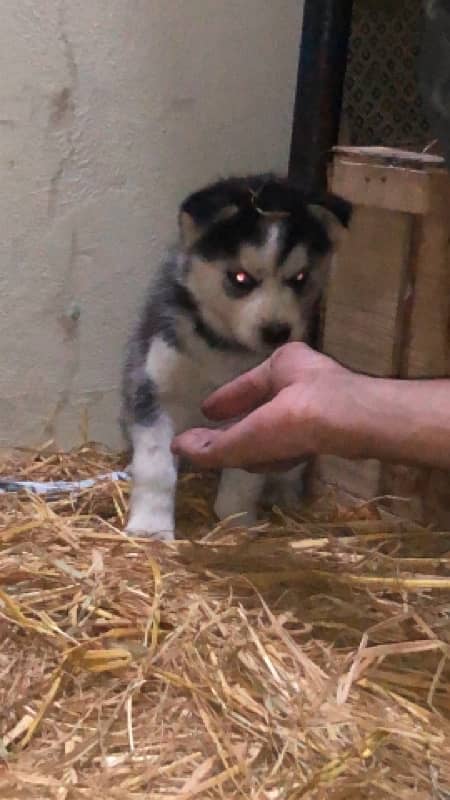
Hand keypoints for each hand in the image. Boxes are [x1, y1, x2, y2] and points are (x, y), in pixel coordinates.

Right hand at [171, 343, 352, 469]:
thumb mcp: (252, 435)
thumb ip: (217, 446)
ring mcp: (328, 396)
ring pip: (286, 422)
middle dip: (248, 425)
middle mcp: (306, 373)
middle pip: (266, 404)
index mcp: (282, 363)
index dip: (224, 400)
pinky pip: (307, 435)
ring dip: (270, 441)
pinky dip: (293, 449)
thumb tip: (177, 448)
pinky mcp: (345, 420)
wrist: (362, 424)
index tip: (206, 411)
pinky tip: (290, 461)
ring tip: (258, 461)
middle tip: (230, 443)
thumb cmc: (301, 417)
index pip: (243, 384)